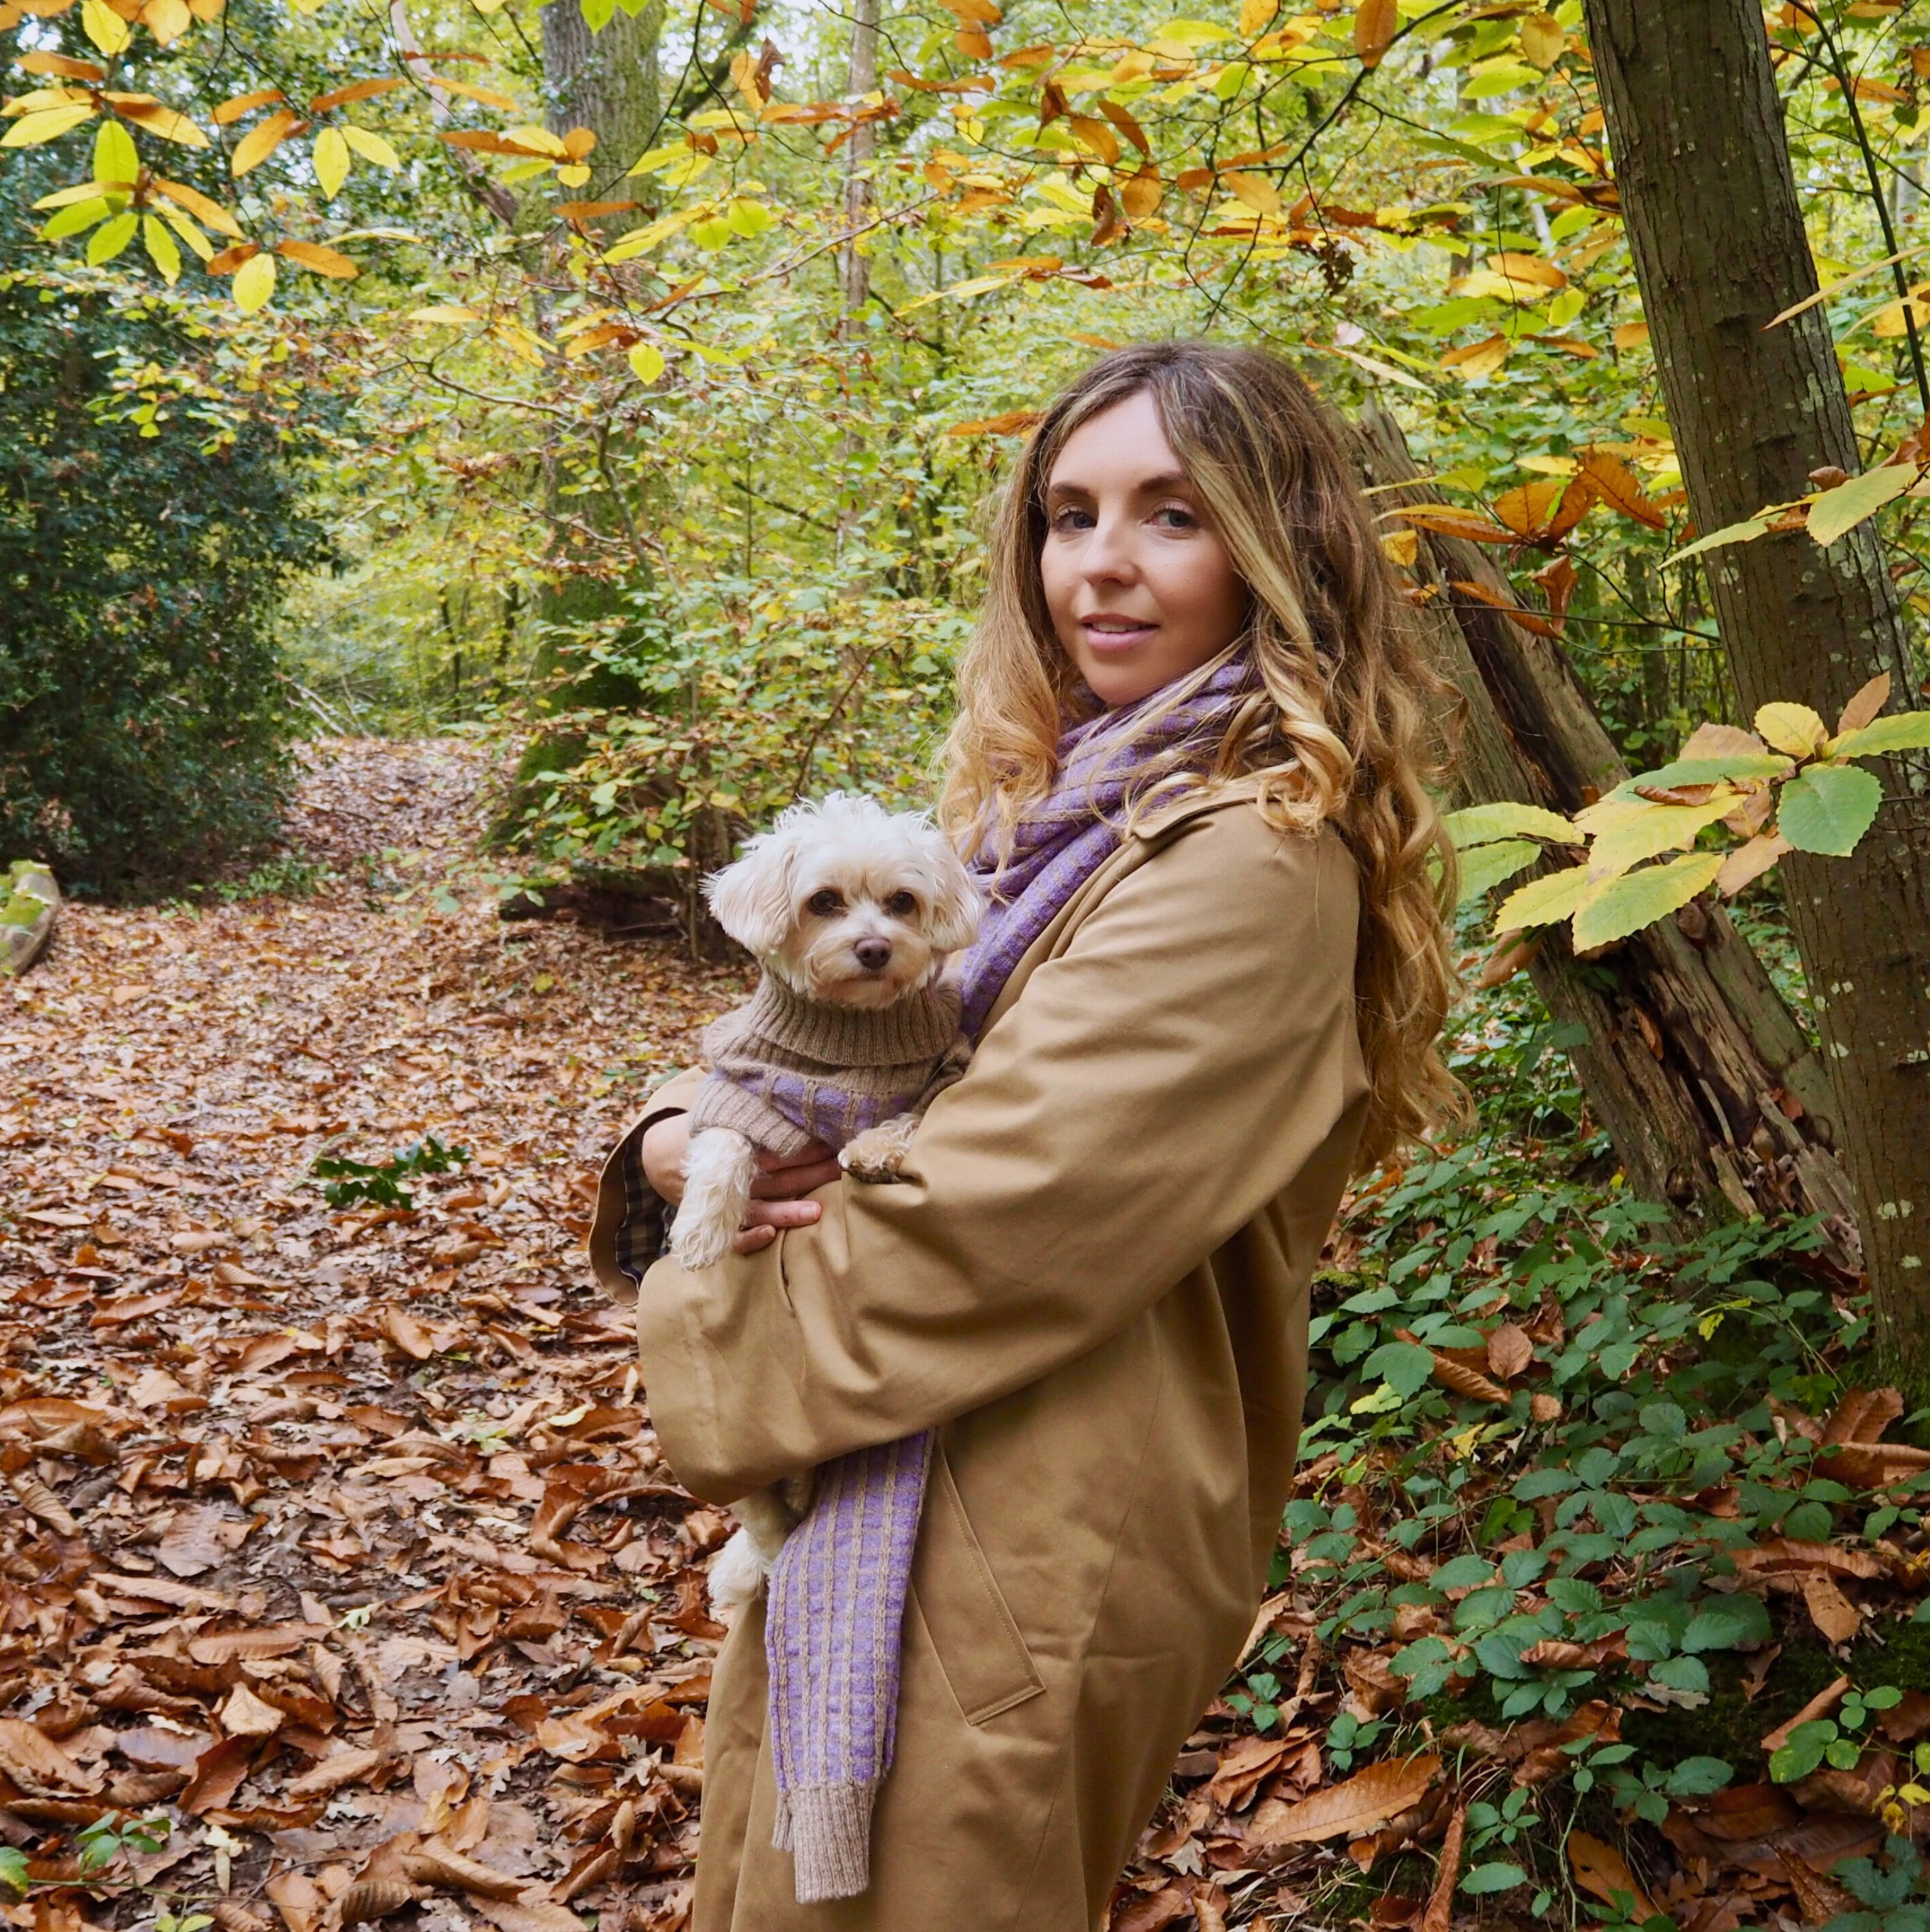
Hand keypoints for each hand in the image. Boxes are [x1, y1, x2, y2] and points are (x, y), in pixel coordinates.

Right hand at [641, 1113, 839, 1254]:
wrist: (660, 1155)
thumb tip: (776, 1069)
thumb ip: (747, 1095)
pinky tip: (770, 1234)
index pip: (770, 1140)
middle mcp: (729, 1169)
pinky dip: (748, 1237)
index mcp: (732, 1137)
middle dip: (810, 1170)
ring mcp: (723, 1198)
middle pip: (774, 1173)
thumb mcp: (719, 1103)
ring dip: (788, 1210)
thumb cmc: (707, 1126)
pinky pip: (732, 1236)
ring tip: (818, 1210)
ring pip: (758, 1206)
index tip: (829, 1134)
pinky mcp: (717, 1220)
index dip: (801, 1141)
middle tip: (839, 1165)